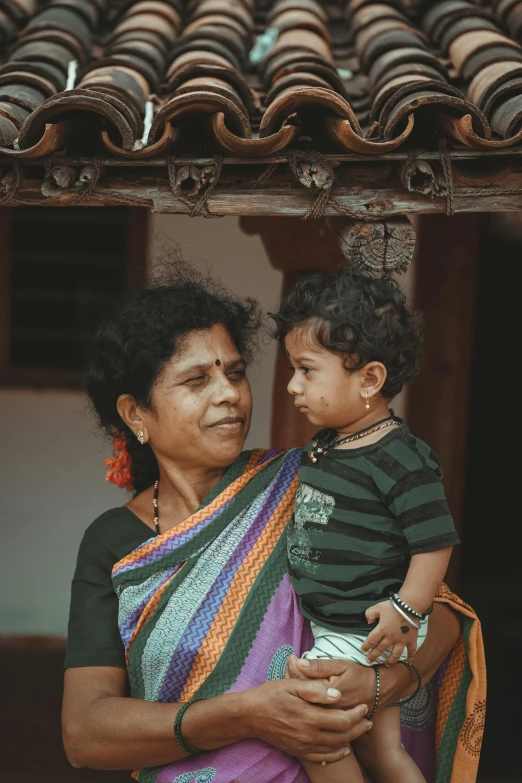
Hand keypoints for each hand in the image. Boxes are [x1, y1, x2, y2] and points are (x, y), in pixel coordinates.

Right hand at [246, 678, 371, 763]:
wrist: (250, 715)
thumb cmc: (271, 695)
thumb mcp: (291, 685)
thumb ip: (315, 689)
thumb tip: (337, 694)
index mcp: (310, 716)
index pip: (342, 720)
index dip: (357, 714)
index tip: (364, 706)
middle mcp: (309, 735)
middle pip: (342, 736)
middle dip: (359, 728)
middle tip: (368, 720)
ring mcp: (304, 745)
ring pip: (334, 748)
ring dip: (350, 741)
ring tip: (360, 731)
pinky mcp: (298, 751)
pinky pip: (322, 758)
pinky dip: (335, 755)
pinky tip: (341, 749)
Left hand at [287, 656, 413, 711]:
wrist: (378, 691)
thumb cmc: (358, 675)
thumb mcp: (340, 666)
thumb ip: (319, 666)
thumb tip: (298, 662)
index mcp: (326, 696)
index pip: (301, 686)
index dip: (292, 673)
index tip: (291, 661)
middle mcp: (326, 712)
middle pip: (300, 700)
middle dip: (292, 685)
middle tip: (290, 668)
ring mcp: (329, 721)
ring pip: (305, 709)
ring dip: (297, 696)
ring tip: (295, 681)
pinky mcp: (332, 726)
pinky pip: (314, 716)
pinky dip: (306, 705)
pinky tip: (304, 696)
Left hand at [361, 601, 417, 663]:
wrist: (409, 606)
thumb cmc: (393, 606)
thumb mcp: (378, 607)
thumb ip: (370, 614)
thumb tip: (368, 621)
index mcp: (382, 629)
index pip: (371, 640)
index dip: (366, 646)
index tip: (363, 650)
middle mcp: (391, 637)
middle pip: (381, 649)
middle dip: (374, 656)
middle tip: (369, 661)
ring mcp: (402, 640)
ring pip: (395, 654)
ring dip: (390, 660)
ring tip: (386, 664)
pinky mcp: (411, 639)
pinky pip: (411, 649)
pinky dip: (411, 654)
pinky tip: (410, 658)